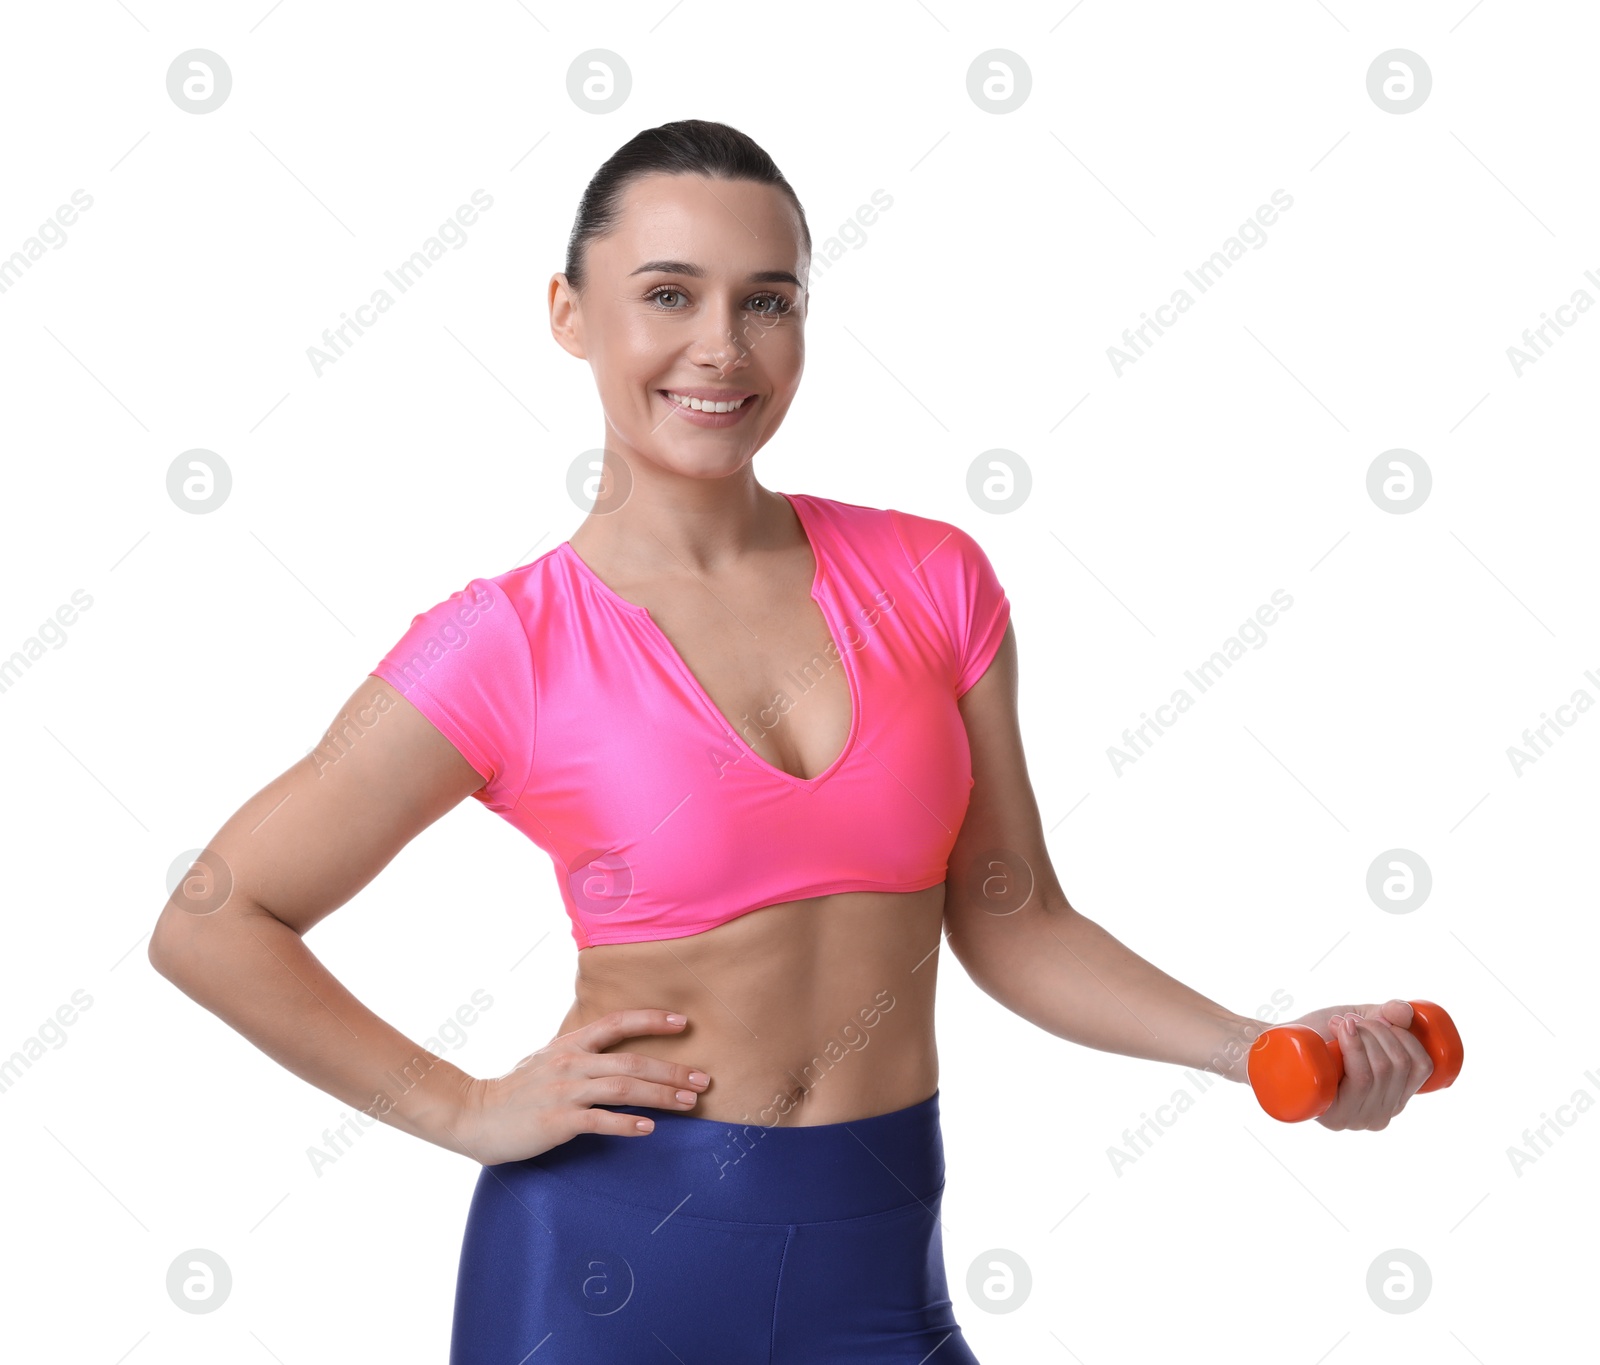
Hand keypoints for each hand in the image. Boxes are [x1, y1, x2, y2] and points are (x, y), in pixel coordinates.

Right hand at [447, 1009, 712, 1164]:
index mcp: (571, 1045)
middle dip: (671, 1069)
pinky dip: (626, 1124)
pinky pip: (599, 1121)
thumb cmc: (513, 1091)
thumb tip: (610, 1053)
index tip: (684, 1022)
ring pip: (623, 1087)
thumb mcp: (547, 1061)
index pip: (618, 1023)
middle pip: (631, 1060)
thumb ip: (578, 1055)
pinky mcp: (557, 1121)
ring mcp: (564, 1092)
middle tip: (702, 1079)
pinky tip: (648, 1129)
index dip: (652, 1020)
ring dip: (660, 1095)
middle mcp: (572, 1063)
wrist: (473, 1115)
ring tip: (689, 1102)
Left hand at [1282, 1000, 1434, 1130]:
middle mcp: (1378, 1116)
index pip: (1421, 1067)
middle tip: (1347, 1020)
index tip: (1374, 1018)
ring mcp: (1355, 1119)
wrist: (1269, 1048)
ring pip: (1380, 1069)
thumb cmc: (1315, 1038)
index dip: (1404, 1034)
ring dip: (1362, 1033)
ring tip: (1339, 1023)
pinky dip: (1354, 1047)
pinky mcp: (1332, 1116)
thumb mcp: (1357, 1024)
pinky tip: (1342, 1030)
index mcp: (1393, 1099)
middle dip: (1376, 1029)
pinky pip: (1361, 1079)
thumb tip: (1406, 1012)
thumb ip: (1385, 1016)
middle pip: (1399, 1065)